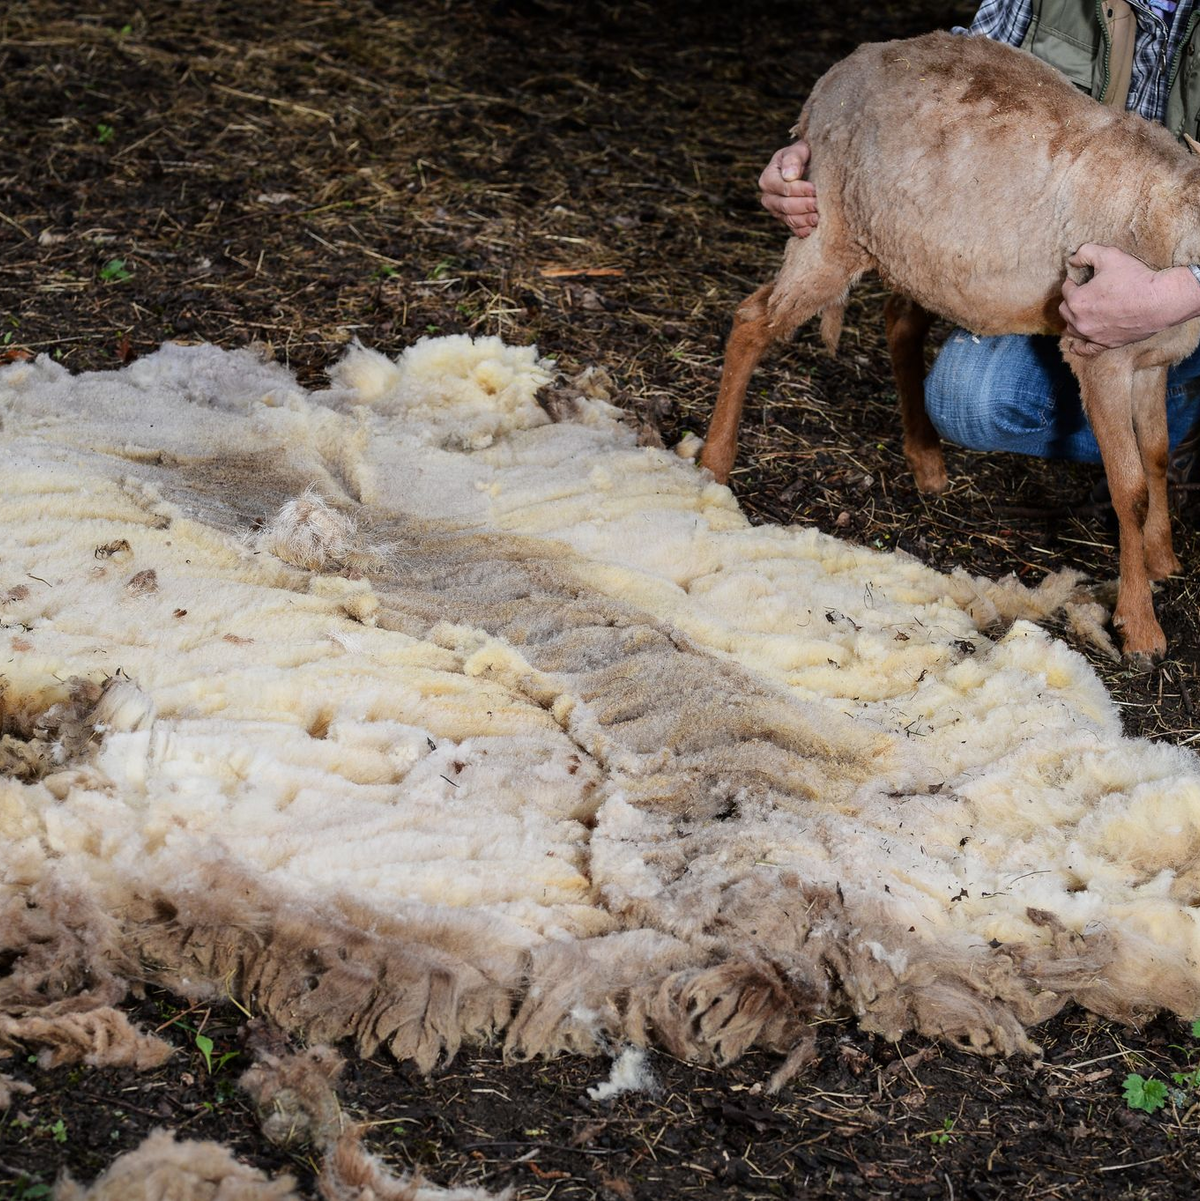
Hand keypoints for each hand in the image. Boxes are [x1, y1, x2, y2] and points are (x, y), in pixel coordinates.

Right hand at [759, 141, 817, 236]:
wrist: (807, 165)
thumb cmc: (802, 155)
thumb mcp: (798, 150)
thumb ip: (793, 159)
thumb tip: (789, 176)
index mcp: (768, 179)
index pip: (784, 188)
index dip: (800, 190)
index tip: (815, 189)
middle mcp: (769, 198)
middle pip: (785, 206)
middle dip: (804, 206)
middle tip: (819, 205)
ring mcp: (777, 211)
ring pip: (790, 219)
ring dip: (805, 220)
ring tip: (820, 217)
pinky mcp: (787, 220)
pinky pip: (794, 229)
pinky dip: (805, 230)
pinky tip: (816, 228)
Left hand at [1059, 243, 1199, 354]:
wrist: (1161, 300)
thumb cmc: (1135, 278)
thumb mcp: (1109, 255)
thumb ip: (1086, 253)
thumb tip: (1072, 260)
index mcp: (1077, 301)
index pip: (1066, 289)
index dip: (1074, 280)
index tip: (1083, 277)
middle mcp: (1080, 321)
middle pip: (1065, 310)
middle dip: (1071, 299)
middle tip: (1085, 291)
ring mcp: (1092, 335)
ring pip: (1072, 329)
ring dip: (1074, 319)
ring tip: (1082, 312)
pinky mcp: (1106, 344)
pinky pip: (1085, 349)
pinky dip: (1079, 347)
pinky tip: (1075, 345)